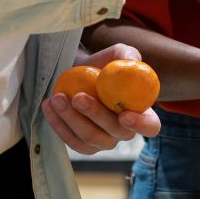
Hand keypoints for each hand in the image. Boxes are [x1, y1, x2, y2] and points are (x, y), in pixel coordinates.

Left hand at [41, 43, 161, 154]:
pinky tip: (49, 106)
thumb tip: (132, 61)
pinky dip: (58, 124)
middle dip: (95, 115)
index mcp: (142, 112)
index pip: (150, 126)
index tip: (124, 115)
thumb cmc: (103, 65)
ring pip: (90, 138)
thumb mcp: (117, 53)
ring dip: (71, 119)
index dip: (140, 125)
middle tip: (77, 97)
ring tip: (57, 98)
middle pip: (116, 132)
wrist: (79, 74)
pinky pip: (72, 141)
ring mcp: (104, 141)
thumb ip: (127, 54)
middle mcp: (125, 131)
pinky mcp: (84, 145)